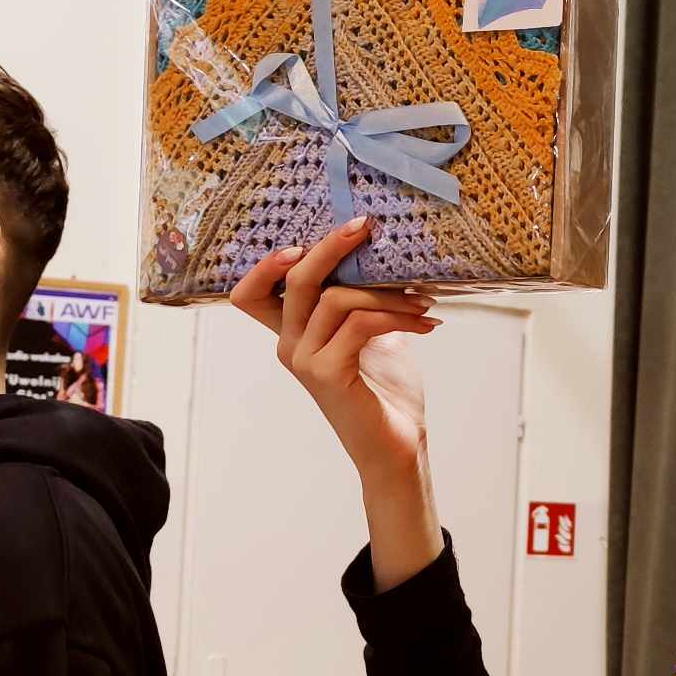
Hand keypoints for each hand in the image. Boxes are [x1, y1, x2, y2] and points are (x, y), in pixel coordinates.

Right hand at [231, 220, 447, 587]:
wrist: (397, 447)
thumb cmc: (386, 393)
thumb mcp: (375, 335)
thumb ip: (365, 300)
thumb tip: (385, 257)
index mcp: (295, 334)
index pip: (250, 294)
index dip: (264, 263)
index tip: (303, 239)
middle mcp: (290, 346)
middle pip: (294, 280)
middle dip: (331, 247)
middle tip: (366, 228)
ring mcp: (305, 360)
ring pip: (335, 298)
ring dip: (387, 293)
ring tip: (425, 303)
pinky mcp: (326, 374)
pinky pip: (357, 324)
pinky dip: (394, 316)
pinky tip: (425, 325)